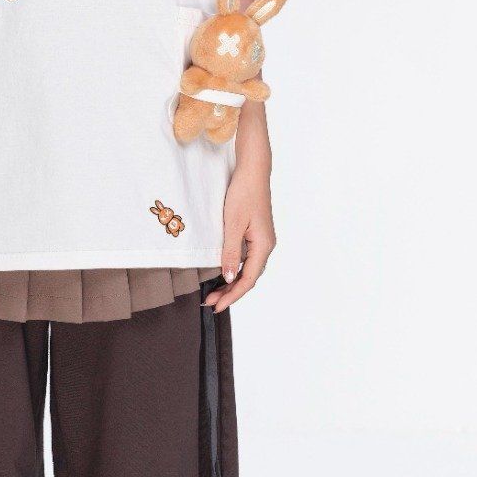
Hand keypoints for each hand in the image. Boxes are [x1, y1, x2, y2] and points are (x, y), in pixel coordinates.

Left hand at [205, 168, 274, 310]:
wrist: (253, 171)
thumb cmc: (243, 193)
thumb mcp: (232, 224)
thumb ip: (231, 252)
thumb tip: (230, 278)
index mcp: (263, 246)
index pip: (248, 280)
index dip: (232, 296)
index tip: (216, 306)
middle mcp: (266, 246)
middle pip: (249, 277)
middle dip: (230, 292)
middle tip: (210, 302)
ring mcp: (262, 240)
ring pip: (248, 269)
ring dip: (231, 282)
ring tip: (213, 292)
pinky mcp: (256, 234)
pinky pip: (247, 259)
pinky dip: (235, 269)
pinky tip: (223, 273)